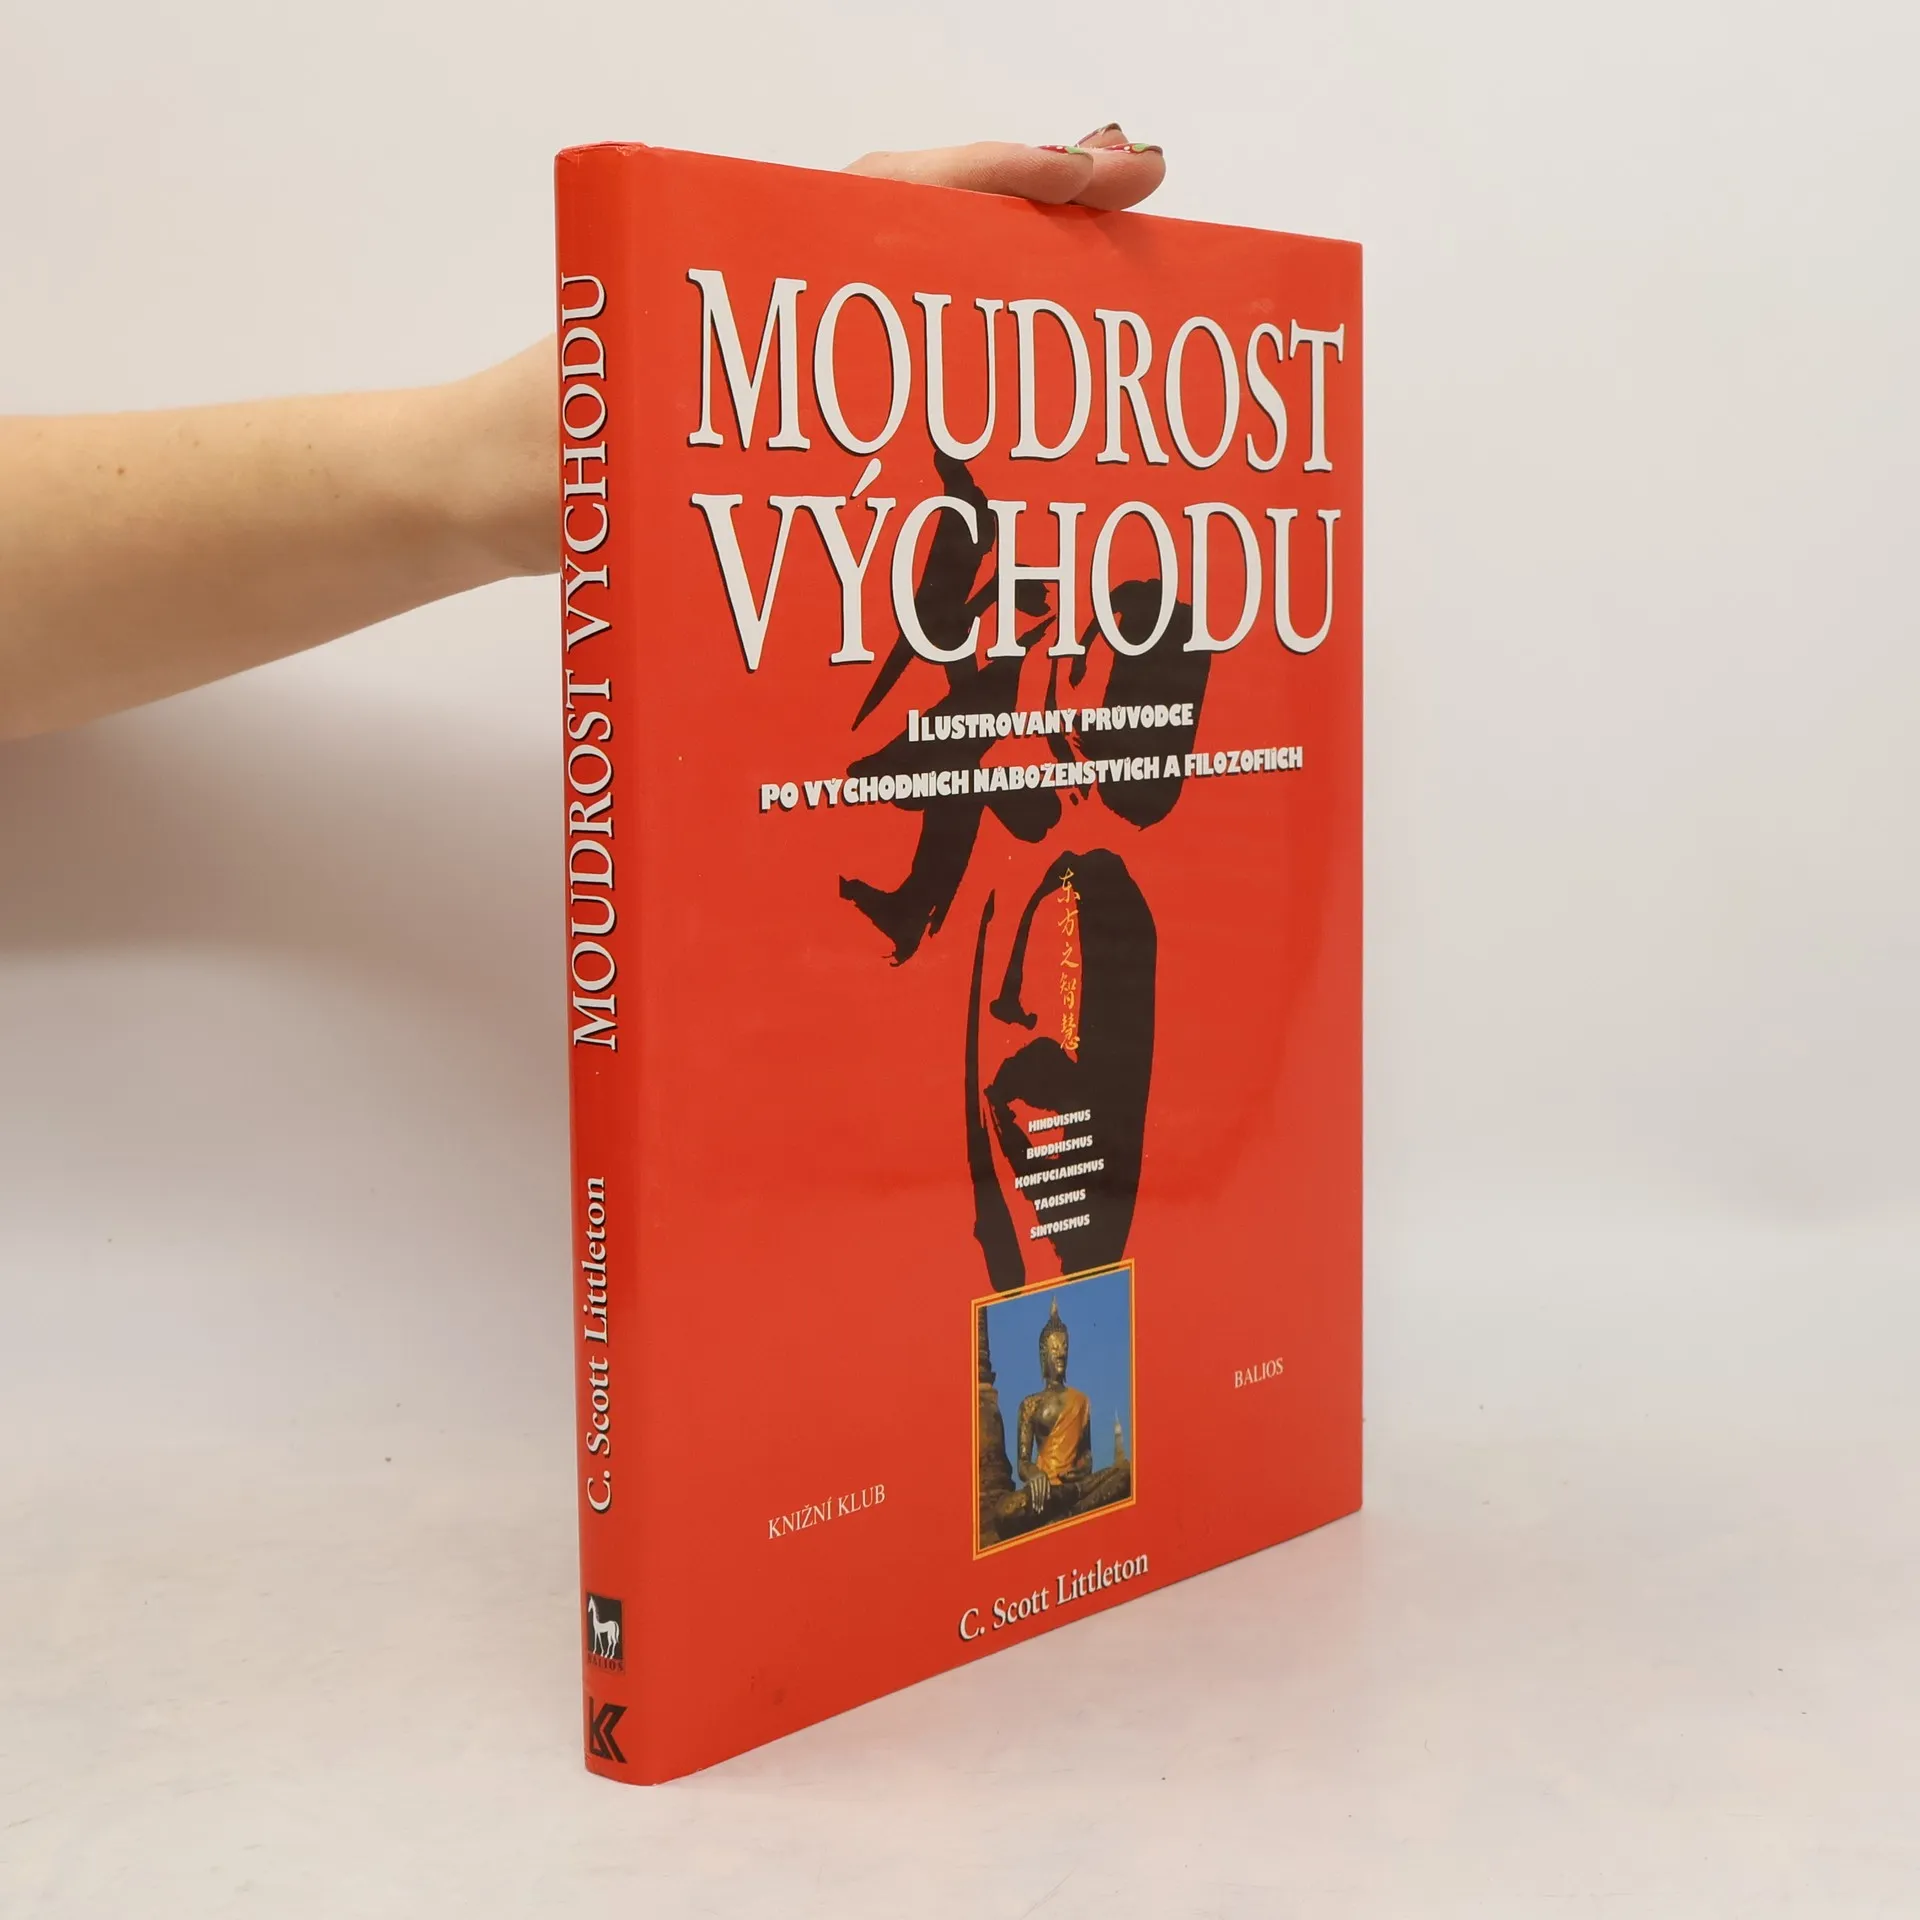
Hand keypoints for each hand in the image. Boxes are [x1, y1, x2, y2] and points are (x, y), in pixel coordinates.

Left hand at [480, 125, 1167, 577]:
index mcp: (748, 256)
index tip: (1099, 171)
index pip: (900, 194)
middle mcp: (778, 277)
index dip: (1006, 179)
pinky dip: (962, 349)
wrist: (479, 494)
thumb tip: (806, 411)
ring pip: (921, 281)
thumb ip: (699, 412)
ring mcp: (786, 329)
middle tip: (1142, 188)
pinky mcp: (784, 388)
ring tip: (1110, 262)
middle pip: (932, 220)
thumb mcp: (623, 421)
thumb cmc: (544, 457)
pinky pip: (891, 351)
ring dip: (1012, 273)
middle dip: (1040, 201)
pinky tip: (1020, 376)